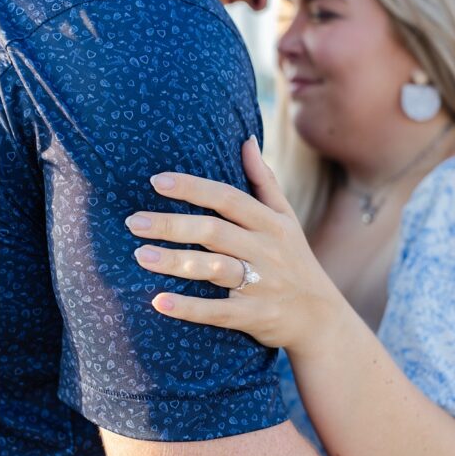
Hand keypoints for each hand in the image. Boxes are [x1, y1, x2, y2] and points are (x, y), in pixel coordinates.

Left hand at [127, 137, 343, 354]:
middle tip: (134, 222)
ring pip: (215, 269)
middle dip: (173, 225)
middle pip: (215, 232)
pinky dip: (189, 308)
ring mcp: (262, 284)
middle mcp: (267, 250)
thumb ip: (264, 181)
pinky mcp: (255, 316)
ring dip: (176, 262)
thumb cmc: (295, 260)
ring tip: (140, 255)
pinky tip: (158, 302)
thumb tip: (246, 139)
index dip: (193, 189)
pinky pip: (218, 311)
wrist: (320, 316)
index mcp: (272, 224)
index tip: (157, 181)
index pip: (229, 199)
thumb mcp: (287, 219)